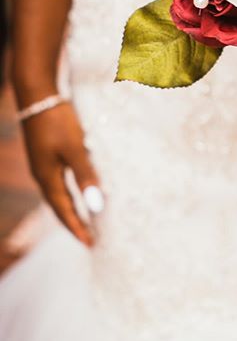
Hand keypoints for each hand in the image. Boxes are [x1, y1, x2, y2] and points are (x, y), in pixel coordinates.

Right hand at [20, 100, 100, 246]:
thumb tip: (96, 205)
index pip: (64, 211)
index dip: (78, 228)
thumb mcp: (75, 149)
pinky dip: (68, 193)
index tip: (91, 244)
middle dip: (73, 223)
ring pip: (57, 195)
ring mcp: (42, 165)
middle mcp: (42, 175)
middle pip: (59, 207)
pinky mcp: (45, 155)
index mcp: (48, 178)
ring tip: (85, 221)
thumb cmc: (58, 122)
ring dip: (71, 209)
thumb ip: (85, 176)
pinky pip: (58, 183)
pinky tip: (77, 191)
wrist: (37, 96)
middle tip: (89, 239)